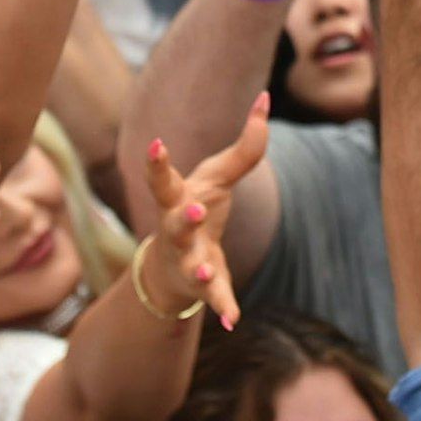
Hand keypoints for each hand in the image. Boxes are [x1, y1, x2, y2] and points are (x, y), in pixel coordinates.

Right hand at [140, 94, 271, 327]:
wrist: (171, 268)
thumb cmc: (195, 209)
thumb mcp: (218, 177)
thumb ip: (246, 144)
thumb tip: (266, 98)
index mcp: (178, 201)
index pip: (163, 181)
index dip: (157, 163)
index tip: (155, 144)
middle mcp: (177, 232)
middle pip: (175, 225)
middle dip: (184, 218)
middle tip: (195, 210)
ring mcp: (186, 262)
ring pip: (191, 267)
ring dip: (198, 270)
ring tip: (204, 275)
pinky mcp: (203, 287)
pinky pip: (214, 298)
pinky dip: (223, 308)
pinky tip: (233, 321)